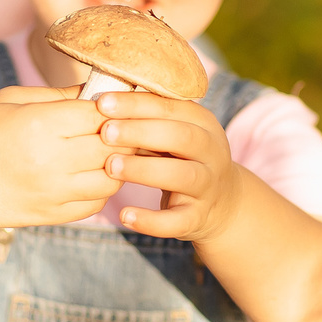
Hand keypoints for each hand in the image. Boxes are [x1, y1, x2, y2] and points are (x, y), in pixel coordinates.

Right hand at [0, 85, 118, 231]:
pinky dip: (101, 187)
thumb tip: (104, 90)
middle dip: (121, 132)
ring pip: (113, 177)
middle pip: (114, 145)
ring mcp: (53, 193)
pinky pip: (97, 203)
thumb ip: (59, 96)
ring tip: (105, 149)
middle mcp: (51, 161)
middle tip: (118, 124)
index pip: (100, 113)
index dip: (112, 106)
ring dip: (117, 162)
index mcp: (40, 124)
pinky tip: (89, 173)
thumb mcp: (12, 99)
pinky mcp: (52, 216)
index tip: (109, 102)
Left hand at [94, 90, 245, 240]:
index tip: (103, 103)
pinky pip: (177, 221)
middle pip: (181, 137)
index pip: (171, 108)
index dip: (137, 104)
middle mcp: (212, 152)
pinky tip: (125, 215)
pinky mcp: (198, 218)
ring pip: (182, 176)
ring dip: (144, 170)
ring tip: (110, 167)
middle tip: (105, 133)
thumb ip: (144, 119)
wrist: (222, 202)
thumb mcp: (171, 134)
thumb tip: (99, 100)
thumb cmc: (180, 158)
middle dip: (141, 132)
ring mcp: (208, 186)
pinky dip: (151, 220)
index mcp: (203, 124)